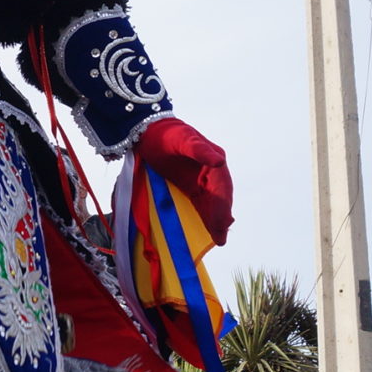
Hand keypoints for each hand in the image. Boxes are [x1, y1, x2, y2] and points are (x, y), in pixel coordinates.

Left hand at [135, 117, 232, 244]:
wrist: (149, 131)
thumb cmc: (166, 134)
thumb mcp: (181, 140)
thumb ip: (199, 150)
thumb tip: (220, 161)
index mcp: (214, 158)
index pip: (221, 186)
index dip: (222, 206)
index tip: (222, 223)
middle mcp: (212, 169)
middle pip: (219, 197)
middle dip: (220, 218)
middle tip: (220, 239)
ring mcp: (202, 178)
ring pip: (212, 202)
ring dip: (216, 220)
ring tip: (219, 240)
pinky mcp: (192, 185)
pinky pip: (202, 203)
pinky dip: (206, 216)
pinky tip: (209, 230)